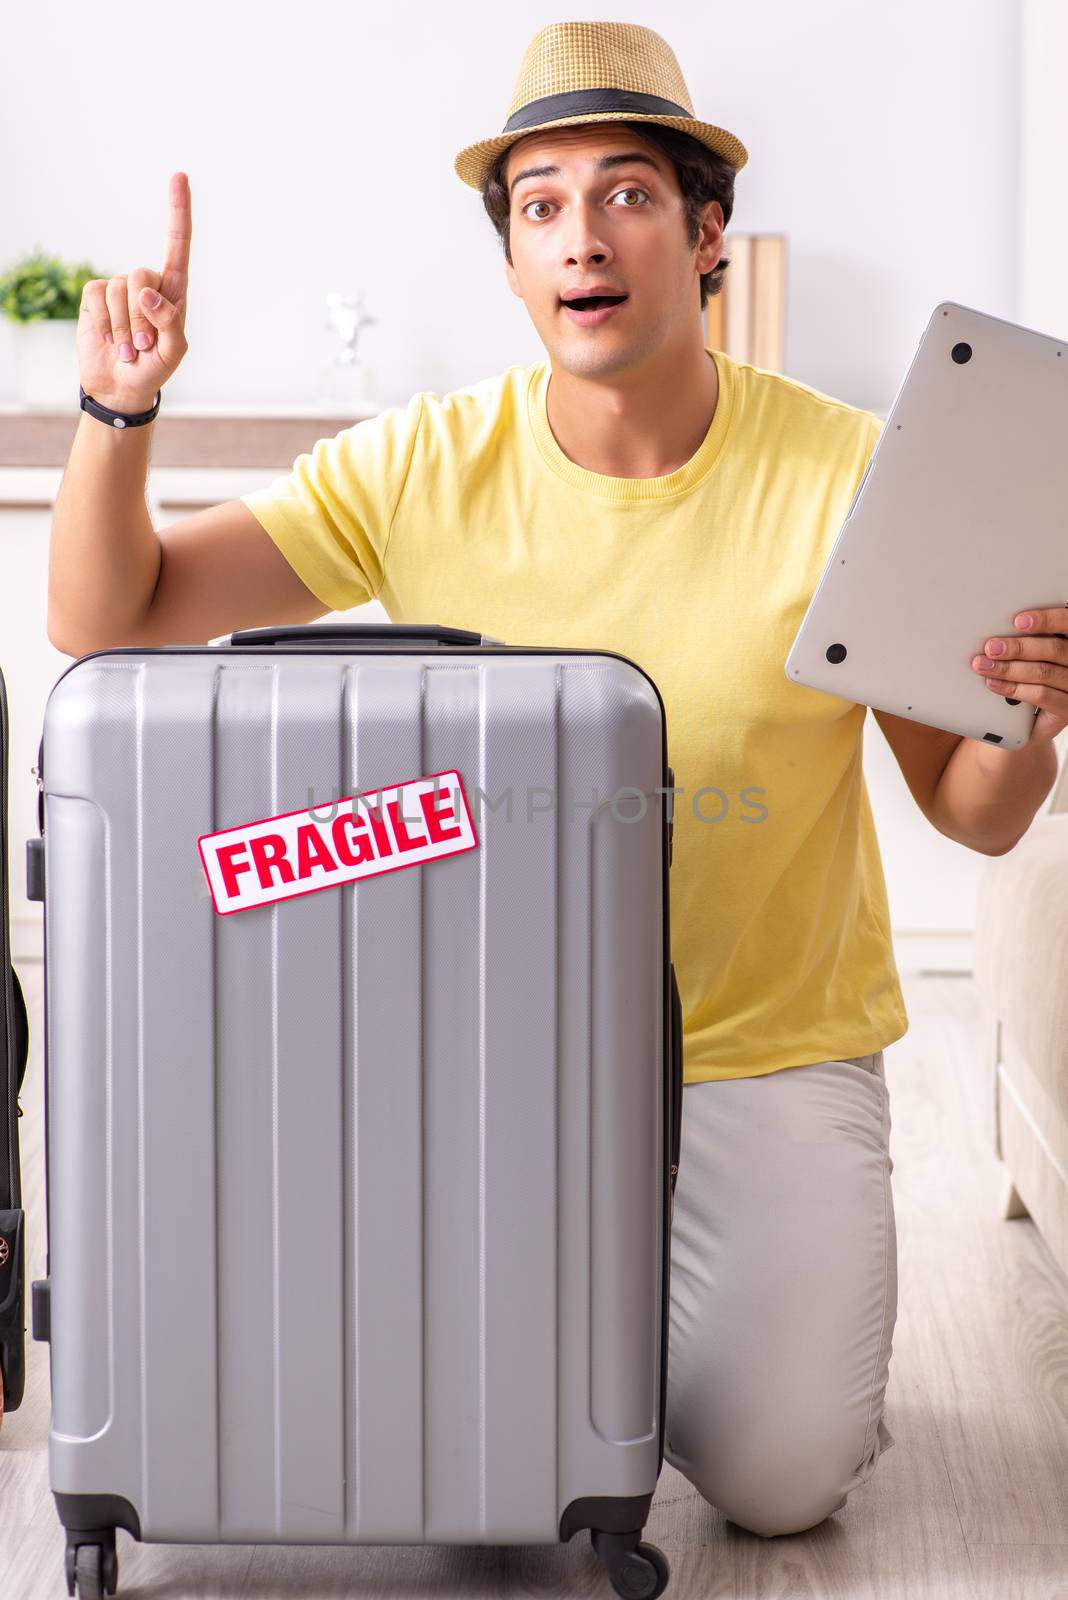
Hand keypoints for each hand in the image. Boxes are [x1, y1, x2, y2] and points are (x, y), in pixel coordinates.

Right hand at [76, 171, 191, 414]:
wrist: (122, 386)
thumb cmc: (155, 368)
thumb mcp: (174, 351)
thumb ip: (170, 322)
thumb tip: (148, 293)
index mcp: (173, 290)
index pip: (178, 244)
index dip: (178, 211)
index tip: (179, 176)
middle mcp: (146, 283)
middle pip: (142, 276)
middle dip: (142, 317)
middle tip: (145, 345)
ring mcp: (119, 288)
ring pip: (118, 291)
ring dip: (124, 328)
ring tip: (130, 350)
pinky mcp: (94, 296)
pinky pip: (96, 297)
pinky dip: (105, 325)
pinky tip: (110, 341)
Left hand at [971, 603, 1067, 743]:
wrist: (1037, 723)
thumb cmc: (1036, 681)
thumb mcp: (1035, 657)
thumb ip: (1029, 643)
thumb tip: (1001, 635)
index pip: (1067, 624)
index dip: (1046, 620)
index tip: (1019, 621)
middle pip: (1054, 649)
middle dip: (1018, 647)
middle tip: (991, 647)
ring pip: (1044, 672)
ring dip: (1009, 668)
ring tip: (985, 665)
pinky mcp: (1067, 709)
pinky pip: (1041, 695)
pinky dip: (1014, 688)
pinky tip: (995, 684)